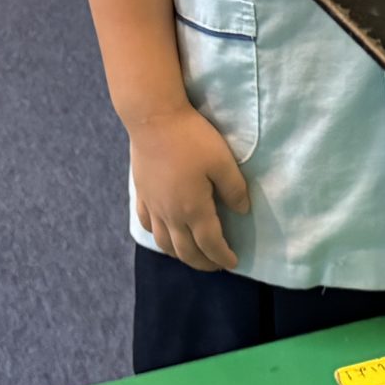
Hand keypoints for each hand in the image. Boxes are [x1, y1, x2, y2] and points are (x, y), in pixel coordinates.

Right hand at [129, 104, 248, 270]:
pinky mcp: (142, 194)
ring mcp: (153, 206)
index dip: (223, 256)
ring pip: (164, 243)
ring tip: (192, 256)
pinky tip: (163, 234)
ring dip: (180, 255)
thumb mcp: (222, 161)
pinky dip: (157, 237)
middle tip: (216, 265)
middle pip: (186, 251)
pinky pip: (147, 225)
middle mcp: (171, 214)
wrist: (153, 119)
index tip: (233, 262)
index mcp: (194, 209)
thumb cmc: (191, 138)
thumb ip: (234, 189)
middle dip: (203, 263)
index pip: (210, 244)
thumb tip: (242, 211)